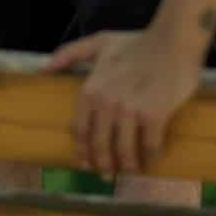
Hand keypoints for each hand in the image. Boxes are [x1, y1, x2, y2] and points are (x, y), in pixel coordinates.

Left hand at [48, 26, 202, 176]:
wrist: (173, 40)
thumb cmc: (137, 42)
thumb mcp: (99, 43)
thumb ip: (70, 53)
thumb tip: (42, 69)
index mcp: (91, 89)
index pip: (81, 130)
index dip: (82, 151)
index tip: (86, 163)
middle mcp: (107, 103)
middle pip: (100, 145)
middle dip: (103, 164)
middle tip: (106, 175)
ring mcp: (130, 111)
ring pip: (124, 150)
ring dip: (126, 165)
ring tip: (130, 170)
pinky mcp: (154, 115)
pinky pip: (149, 146)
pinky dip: (150, 157)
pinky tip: (151, 160)